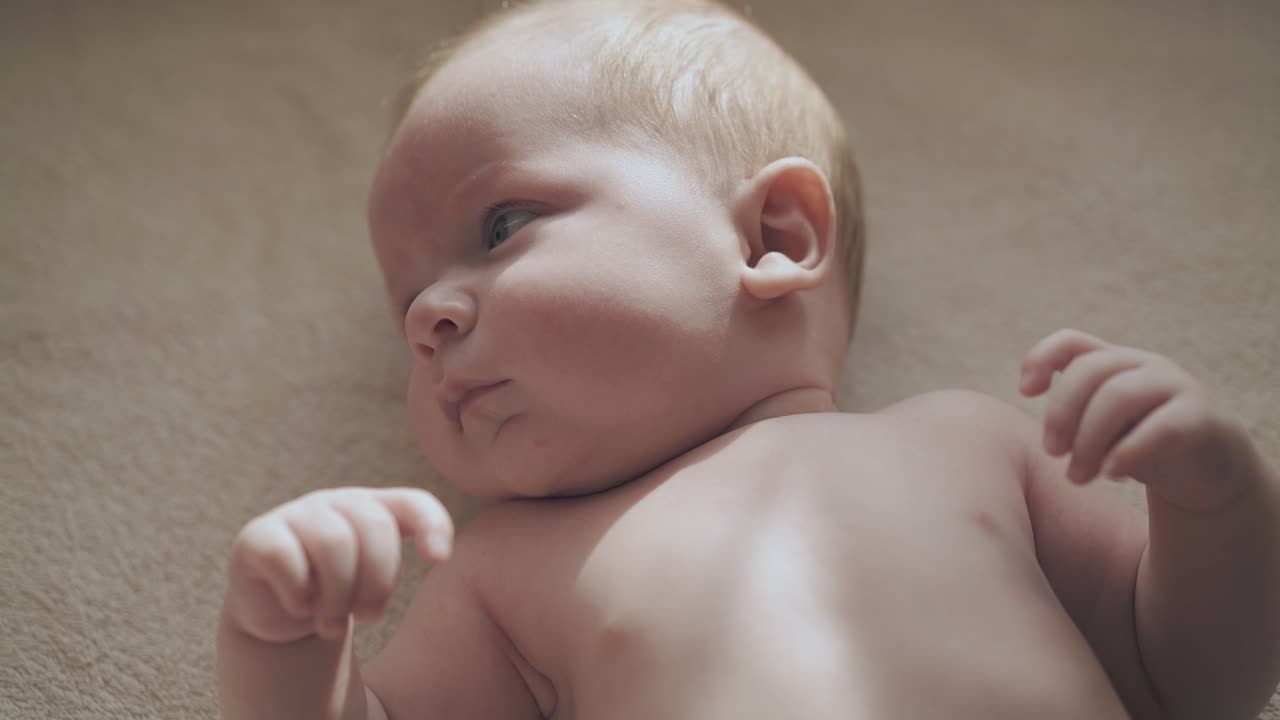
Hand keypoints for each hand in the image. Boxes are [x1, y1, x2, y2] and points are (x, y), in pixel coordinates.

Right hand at [225, 487, 453, 643]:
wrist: (280, 615)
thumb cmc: (338, 595)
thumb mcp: (372, 583)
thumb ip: (398, 564)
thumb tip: (437, 554)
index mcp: (374, 509)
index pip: (414, 502)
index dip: (433, 524)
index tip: (438, 560)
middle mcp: (337, 503)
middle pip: (375, 528)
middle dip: (377, 582)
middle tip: (364, 616)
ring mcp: (295, 514)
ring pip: (334, 542)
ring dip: (339, 597)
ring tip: (332, 623)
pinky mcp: (256, 536)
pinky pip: (285, 558)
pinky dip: (299, 594)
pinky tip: (300, 607)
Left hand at [1019, 328, 1256, 511]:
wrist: (1205, 472)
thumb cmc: (1140, 447)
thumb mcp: (1101, 431)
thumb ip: (1074, 422)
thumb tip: (1048, 437)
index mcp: (1113, 363)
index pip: (1071, 341)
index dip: (1042, 358)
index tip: (1026, 392)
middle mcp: (1143, 365)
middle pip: (1089, 370)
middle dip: (1061, 413)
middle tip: (1052, 453)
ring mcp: (1175, 385)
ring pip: (1119, 395)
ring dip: (1088, 440)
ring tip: (1078, 477)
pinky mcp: (1202, 416)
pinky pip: (1162, 426)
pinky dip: (1129, 451)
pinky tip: (1112, 474)